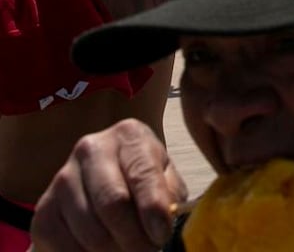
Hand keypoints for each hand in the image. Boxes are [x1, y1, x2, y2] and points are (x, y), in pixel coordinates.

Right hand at [31, 119, 186, 251]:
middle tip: (146, 251)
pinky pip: (64, 247)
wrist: (103, 182)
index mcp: (128, 135)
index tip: (162, 235)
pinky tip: (102, 251)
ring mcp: (62, 178)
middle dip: (134, 237)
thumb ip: (169, 195)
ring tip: (127, 250)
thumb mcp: (165, 178)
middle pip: (112, 203)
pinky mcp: (43, 211)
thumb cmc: (143, 179)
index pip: (143, 174)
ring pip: (90, 230)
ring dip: (113, 251)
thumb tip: (165, 224)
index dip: (154, 210)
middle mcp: (91, 149)